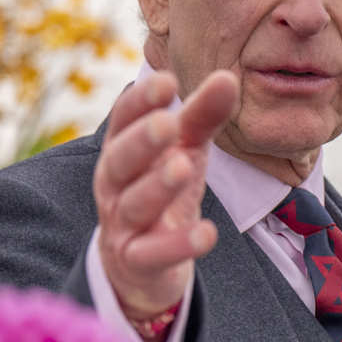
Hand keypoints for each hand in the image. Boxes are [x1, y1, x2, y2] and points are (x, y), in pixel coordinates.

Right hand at [94, 69, 239, 319]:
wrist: (139, 264)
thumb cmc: (162, 190)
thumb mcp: (185, 149)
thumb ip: (202, 116)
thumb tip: (228, 77)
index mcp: (122, 149)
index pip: (123, 119)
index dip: (141, 101)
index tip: (167, 81)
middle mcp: (114, 184)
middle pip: (120, 160)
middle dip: (142, 141)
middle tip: (167, 123)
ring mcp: (122, 224)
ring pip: (133, 204)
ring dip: (157, 186)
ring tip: (184, 167)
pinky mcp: (137, 261)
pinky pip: (153, 254)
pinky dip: (178, 245)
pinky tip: (207, 233)